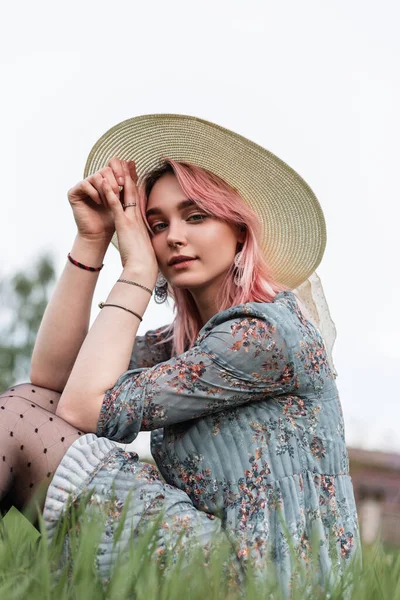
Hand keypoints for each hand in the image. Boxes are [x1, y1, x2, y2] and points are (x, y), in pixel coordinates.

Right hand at [67, 158, 125, 244]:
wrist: (100, 234)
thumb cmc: (113, 219)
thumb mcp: (123, 199)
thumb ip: (127, 181)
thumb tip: (132, 162)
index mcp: (105, 180)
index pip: (112, 165)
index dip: (119, 171)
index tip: (123, 183)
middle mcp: (93, 181)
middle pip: (105, 169)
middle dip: (114, 183)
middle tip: (117, 195)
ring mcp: (83, 186)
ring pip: (96, 176)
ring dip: (105, 190)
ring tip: (109, 203)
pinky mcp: (74, 193)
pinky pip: (85, 184)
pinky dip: (94, 193)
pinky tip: (99, 203)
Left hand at [101, 160, 158, 279]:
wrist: (143, 268)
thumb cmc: (143, 262)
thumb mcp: (143, 248)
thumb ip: (141, 241)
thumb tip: (142, 244)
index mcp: (140, 222)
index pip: (137, 200)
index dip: (136, 186)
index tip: (134, 174)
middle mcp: (137, 218)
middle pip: (133, 192)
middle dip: (130, 176)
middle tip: (127, 161)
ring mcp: (130, 219)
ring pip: (124, 194)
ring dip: (119, 178)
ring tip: (115, 164)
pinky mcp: (123, 224)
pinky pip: (115, 205)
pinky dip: (109, 193)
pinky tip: (104, 183)